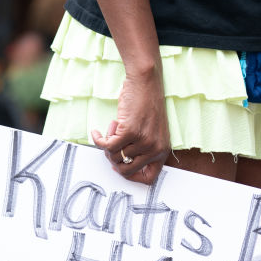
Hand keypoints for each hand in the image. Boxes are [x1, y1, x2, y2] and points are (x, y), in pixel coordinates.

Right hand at [91, 66, 170, 185]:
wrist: (146, 82)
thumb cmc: (146, 102)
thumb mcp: (152, 130)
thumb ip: (144, 147)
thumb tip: (121, 162)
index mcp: (162, 150)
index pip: (149, 178)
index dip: (131, 176)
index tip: (121, 167)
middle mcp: (155, 148)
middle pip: (127, 170)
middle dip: (114, 159)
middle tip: (112, 144)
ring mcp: (143, 141)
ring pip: (115, 157)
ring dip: (108, 143)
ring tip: (113, 128)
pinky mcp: (130, 132)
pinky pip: (107, 145)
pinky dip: (99, 139)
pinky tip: (98, 132)